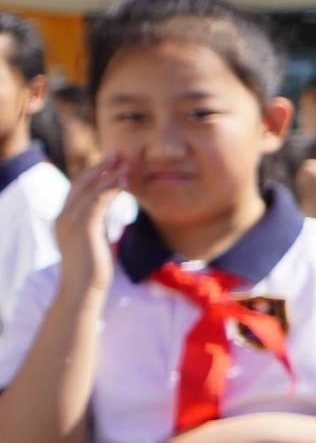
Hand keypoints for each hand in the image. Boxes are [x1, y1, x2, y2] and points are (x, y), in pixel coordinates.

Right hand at [50, 150, 131, 282]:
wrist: (83, 289)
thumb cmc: (91, 269)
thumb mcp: (90, 240)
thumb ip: (93, 224)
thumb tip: (102, 213)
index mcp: (63, 219)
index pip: (77, 189)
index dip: (93, 174)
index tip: (110, 163)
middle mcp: (63, 217)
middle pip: (81, 183)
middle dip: (99, 167)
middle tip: (118, 153)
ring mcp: (71, 222)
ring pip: (89, 190)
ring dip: (108, 174)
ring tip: (125, 163)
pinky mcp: (84, 229)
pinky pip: (98, 202)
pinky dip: (110, 189)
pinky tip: (124, 181)